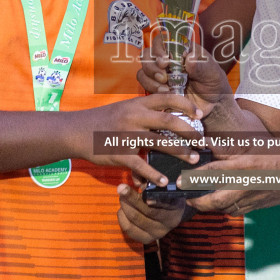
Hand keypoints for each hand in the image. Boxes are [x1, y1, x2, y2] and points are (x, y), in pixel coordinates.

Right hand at [82, 93, 206, 188]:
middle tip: (202, 142)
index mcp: (138, 104)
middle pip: (169, 121)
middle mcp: (134, 117)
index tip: (200, 115)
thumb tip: (171, 111)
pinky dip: (154, 175)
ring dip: (180, 152)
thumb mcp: (126, 108)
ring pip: (160, 143)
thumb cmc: (104, 120)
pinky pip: (140, 165)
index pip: (168, 99)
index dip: (187, 105)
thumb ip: (146, 109)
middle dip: (190, 132)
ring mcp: (126, 136)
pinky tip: (164, 181)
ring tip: (193, 161)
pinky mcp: (118, 154)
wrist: (76, 131)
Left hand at [118, 183, 186, 242]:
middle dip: (132, 198)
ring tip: (121, 195)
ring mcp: (158, 233)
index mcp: (177, 207)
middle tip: (121, 187)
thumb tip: (138, 179)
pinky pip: (129, 228)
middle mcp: (170, 223)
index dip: (154, 197)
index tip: (143, 188)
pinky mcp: (147, 239)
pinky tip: (122, 208)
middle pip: (148, 211)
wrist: (169, 213)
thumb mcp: (164, 186)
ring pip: (136, 219)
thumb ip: (153, 181)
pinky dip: (122, 216)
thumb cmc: (164, 194)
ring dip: (125, 205)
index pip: (165, 202)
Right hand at [137, 33, 230, 115]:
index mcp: (181, 49)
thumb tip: (189, 59)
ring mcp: (161, 72)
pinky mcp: (157, 86)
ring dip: (151, 77)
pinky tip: (165, 93)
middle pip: (148, 53)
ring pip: (143, 68)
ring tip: (166, 88)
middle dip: (152, 65)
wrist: (212, 105)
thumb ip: (201, 67)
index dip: (159, 47)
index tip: (165, 60)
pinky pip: (144, 82)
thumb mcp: (212, 73)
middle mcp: (168, 59)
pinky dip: (150, 87)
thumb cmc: (214, 83)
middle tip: (164, 77)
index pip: (162, 39)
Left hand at [183, 153, 279, 215]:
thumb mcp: (252, 148)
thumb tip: (207, 148)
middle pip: (212, 201)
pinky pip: (237, 212)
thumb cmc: (278, 154)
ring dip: (211, 207)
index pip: (209, 174)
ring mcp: (252, 198)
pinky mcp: (258, 207)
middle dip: (197, 202)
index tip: (180, 181)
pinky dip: (226, 209)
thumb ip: (228, 152)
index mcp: (241, 166)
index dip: (191, 179)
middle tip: (189, 199)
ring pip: (223, 209)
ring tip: (202, 201)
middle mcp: (244, 184)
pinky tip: (223, 203)